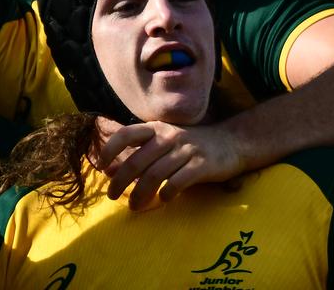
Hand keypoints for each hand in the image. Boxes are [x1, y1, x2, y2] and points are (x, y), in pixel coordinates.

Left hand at [95, 119, 245, 210]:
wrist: (231, 142)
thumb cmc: (189, 145)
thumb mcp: (163, 143)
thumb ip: (138, 154)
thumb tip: (108, 170)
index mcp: (156, 128)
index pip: (126, 134)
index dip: (110, 149)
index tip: (101, 167)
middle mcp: (169, 136)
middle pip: (137, 161)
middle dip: (120, 181)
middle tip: (112, 195)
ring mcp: (186, 150)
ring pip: (155, 175)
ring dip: (140, 194)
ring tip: (134, 206)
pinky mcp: (202, 165)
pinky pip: (178, 182)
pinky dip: (166, 193)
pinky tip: (163, 200)